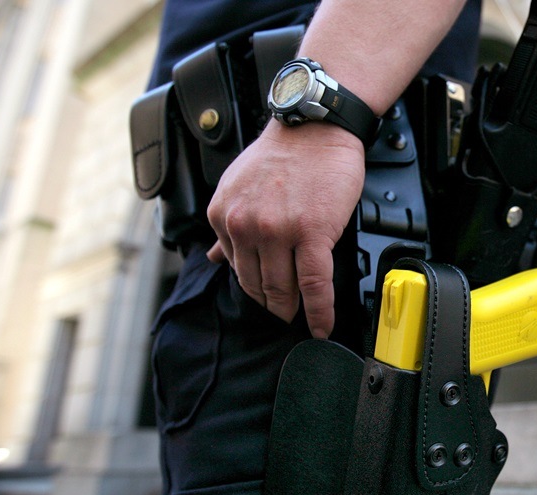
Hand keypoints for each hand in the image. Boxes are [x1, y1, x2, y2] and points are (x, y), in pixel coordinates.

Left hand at [206, 122, 364, 337]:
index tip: (266, 300)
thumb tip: (215, 258)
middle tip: (284, 316)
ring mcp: (278, 232)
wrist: (315, 126)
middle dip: (272, 305)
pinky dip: (320, 311)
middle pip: (258, 285)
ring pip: (284, 289)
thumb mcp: (237, 186)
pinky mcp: (312, 234)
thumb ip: (226, 226)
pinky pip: (314, 284)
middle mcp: (245, 226)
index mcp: (223, 216)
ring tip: (302, 319)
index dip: (255, 290)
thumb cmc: (284, 153)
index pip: (237, 270)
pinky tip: (322, 325)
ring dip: (293, 310)